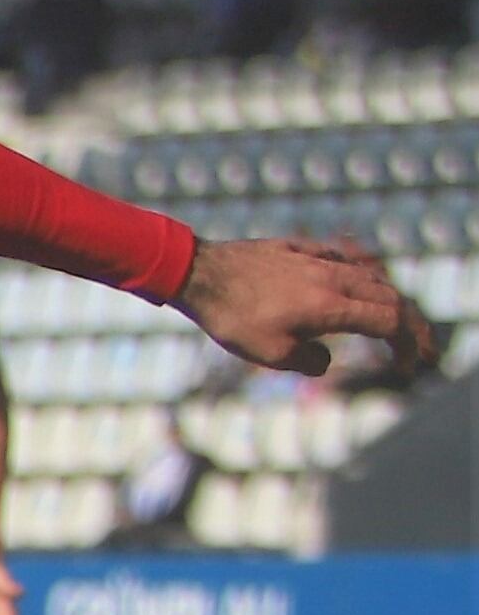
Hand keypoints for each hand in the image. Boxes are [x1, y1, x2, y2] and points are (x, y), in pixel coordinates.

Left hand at [177, 237, 445, 380]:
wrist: (198, 273)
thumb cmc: (231, 317)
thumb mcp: (270, 355)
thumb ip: (309, 362)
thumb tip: (324, 359)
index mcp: (332, 305)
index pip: (390, 322)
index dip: (407, 344)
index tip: (406, 366)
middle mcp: (332, 277)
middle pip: (390, 297)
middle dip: (410, 324)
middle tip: (417, 346)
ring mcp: (316, 259)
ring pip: (369, 275)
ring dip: (388, 298)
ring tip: (393, 318)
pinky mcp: (298, 248)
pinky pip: (342, 257)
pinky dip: (361, 272)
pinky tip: (358, 279)